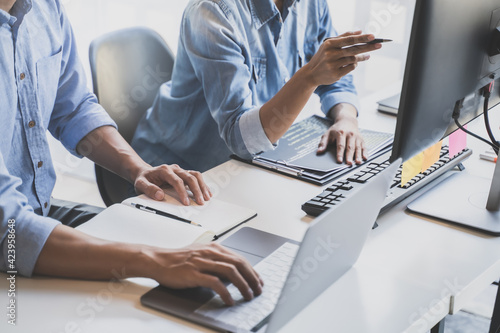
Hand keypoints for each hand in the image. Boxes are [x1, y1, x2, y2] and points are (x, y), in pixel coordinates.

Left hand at [134, 164, 211, 205]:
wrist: (144, 173)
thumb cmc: (143, 180)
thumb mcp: (140, 184)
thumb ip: (149, 189)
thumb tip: (160, 195)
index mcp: (164, 170)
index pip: (177, 180)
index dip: (183, 192)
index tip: (186, 203)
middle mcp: (174, 168)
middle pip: (189, 177)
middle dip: (196, 190)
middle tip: (201, 202)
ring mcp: (180, 170)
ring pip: (195, 175)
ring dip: (202, 186)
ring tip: (207, 197)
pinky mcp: (184, 173)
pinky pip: (196, 177)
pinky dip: (202, 184)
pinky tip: (207, 192)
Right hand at [146, 243, 263, 305]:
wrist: (158, 260)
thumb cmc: (179, 260)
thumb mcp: (201, 255)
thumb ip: (217, 261)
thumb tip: (233, 273)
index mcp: (214, 248)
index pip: (240, 258)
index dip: (252, 271)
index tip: (259, 281)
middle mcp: (210, 253)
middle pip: (239, 264)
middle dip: (252, 278)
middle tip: (258, 290)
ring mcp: (202, 262)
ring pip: (230, 272)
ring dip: (243, 285)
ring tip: (248, 296)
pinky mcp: (194, 273)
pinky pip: (215, 283)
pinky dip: (226, 292)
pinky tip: (230, 300)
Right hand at [304, 31, 380, 86]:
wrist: (311, 74)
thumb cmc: (323, 56)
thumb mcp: (329, 45)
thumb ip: (343, 37)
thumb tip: (360, 31)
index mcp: (329, 44)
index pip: (348, 40)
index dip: (361, 38)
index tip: (372, 36)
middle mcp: (330, 54)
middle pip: (353, 49)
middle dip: (367, 47)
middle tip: (379, 45)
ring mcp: (333, 65)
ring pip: (353, 59)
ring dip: (362, 57)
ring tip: (368, 55)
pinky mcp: (335, 74)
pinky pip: (350, 68)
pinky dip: (354, 64)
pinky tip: (355, 63)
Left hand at [317, 104, 366, 164]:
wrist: (347, 121)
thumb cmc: (336, 129)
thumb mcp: (327, 133)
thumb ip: (323, 143)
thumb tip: (319, 151)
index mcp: (340, 133)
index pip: (340, 145)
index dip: (339, 153)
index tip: (339, 160)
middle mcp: (350, 134)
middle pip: (350, 147)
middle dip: (349, 156)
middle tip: (349, 164)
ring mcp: (357, 137)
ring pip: (357, 147)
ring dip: (358, 155)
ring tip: (357, 162)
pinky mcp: (361, 139)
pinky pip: (364, 146)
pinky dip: (365, 152)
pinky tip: (365, 158)